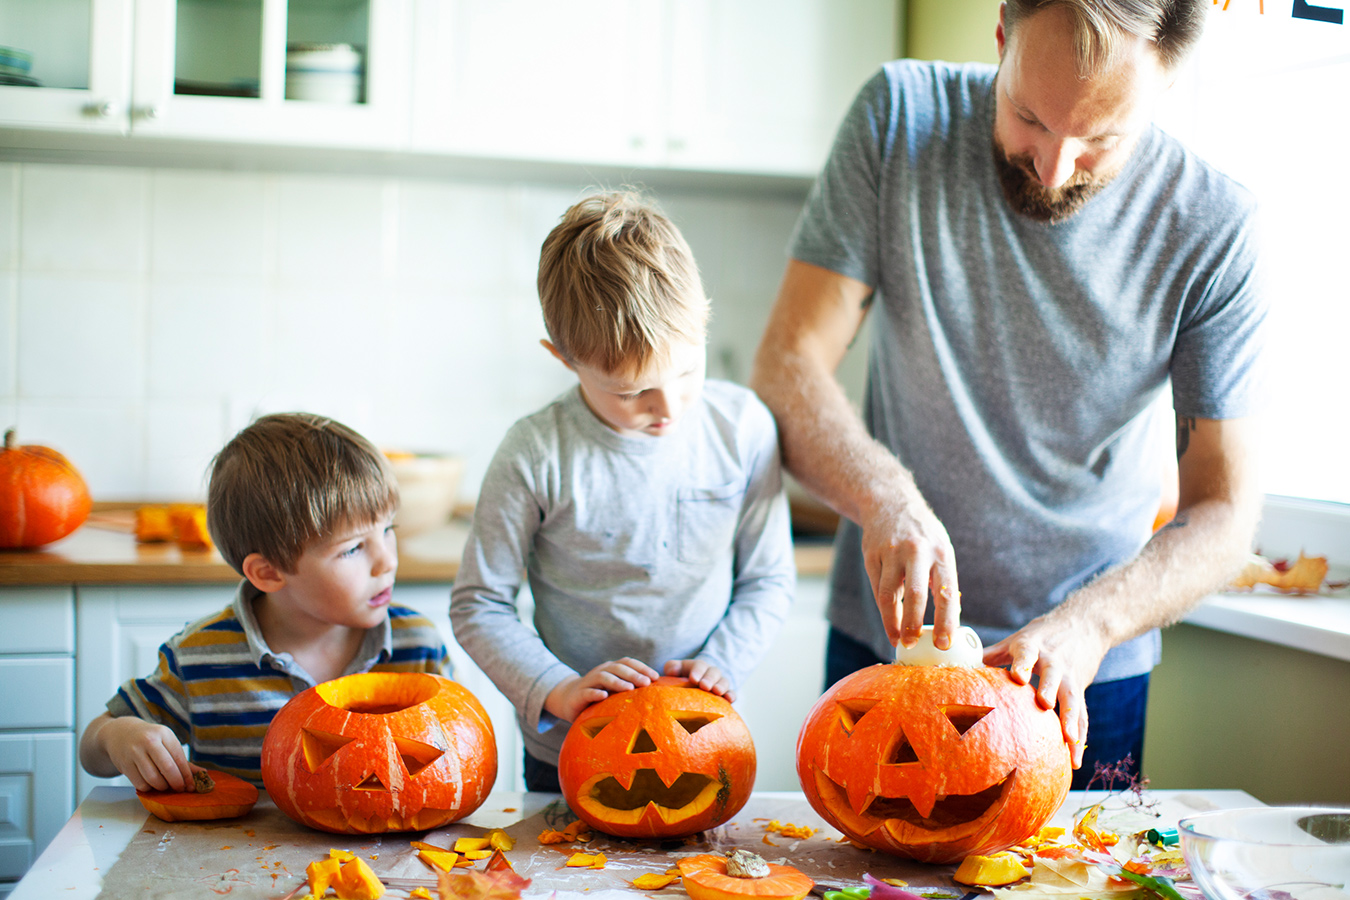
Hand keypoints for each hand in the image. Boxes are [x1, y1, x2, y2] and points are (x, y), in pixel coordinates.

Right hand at [98, 716, 195, 791]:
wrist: (121, 733)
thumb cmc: (150, 739)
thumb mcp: (166, 742)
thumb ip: (181, 759)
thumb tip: (202, 773)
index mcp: (164, 733)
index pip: (179, 758)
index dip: (186, 775)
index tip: (191, 786)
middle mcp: (149, 741)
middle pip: (167, 768)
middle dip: (176, 782)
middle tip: (179, 788)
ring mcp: (135, 752)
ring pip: (153, 778)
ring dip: (162, 786)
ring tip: (164, 785)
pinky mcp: (124, 764)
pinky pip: (140, 783)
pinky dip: (148, 788)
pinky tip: (151, 783)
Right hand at [544, 657, 660, 722]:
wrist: (568, 699)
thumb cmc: (598, 695)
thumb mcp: (615, 691)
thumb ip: (630, 689)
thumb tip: (657, 695)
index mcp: (612, 669)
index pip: (629, 663)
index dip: (642, 667)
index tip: (656, 677)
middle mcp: (601, 671)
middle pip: (619, 668)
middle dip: (634, 675)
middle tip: (647, 683)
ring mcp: (589, 681)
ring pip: (604, 677)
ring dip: (617, 682)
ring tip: (629, 689)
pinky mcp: (579, 694)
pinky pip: (588, 692)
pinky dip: (596, 693)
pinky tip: (604, 696)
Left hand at [663, 659, 733, 700]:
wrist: (689, 690)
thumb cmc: (679, 680)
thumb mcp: (674, 671)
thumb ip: (672, 667)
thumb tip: (673, 671)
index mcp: (698, 667)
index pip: (699, 666)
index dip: (697, 671)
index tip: (693, 679)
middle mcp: (710, 674)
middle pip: (713, 672)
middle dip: (709, 678)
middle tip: (704, 686)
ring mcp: (719, 684)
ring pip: (724, 682)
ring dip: (721, 686)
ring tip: (717, 692)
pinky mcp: (726, 695)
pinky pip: (731, 694)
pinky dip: (731, 696)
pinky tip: (730, 700)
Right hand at [859, 497, 960, 650]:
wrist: (889, 502)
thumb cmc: (921, 534)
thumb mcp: (940, 549)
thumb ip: (942, 579)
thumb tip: (948, 620)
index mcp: (941, 552)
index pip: (946, 593)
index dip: (946, 621)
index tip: (944, 644)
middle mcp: (917, 551)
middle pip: (915, 595)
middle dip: (914, 624)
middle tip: (913, 645)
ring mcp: (891, 552)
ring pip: (889, 594)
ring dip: (892, 621)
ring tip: (897, 639)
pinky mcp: (871, 554)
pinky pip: (877, 587)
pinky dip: (883, 607)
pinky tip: (889, 619)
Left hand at [983, 615, 1109, 768]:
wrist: (1082, 625)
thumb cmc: (1040, 636)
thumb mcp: (1015, 640)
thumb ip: (991, 655)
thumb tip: (959, 669)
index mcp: (1032, 646)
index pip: (1026, 653)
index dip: (1023, 664)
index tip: (1019, 676)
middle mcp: (1053, 661)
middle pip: (1053, 675)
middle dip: (1050, 689)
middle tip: (1045, 704)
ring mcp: (1069, 676)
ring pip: (1073, 699)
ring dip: (1072, 721)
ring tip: (1070, 742)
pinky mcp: (1080, 689)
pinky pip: (1082, 714)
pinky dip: (1079, 735)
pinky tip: (1074, 758)